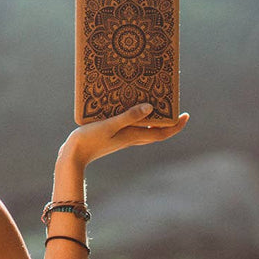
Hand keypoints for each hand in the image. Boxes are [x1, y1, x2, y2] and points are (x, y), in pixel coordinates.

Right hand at [59, 104, 189, 168]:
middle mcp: (130, 138)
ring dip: (151, 118)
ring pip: (143, 129)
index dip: (176, 126)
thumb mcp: (109, 125)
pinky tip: (127, 107)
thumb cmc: (90, 140)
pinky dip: (135, 117)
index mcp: (133, 136)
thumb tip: (151, 108)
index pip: (161, 133)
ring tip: (152, 102)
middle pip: (155, 132)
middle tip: (171, 105)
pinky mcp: (111, 136)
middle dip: (166, 121)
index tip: (186, 116)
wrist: (72, 156)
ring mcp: (121, 138)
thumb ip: (129, 116)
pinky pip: (130, 126)